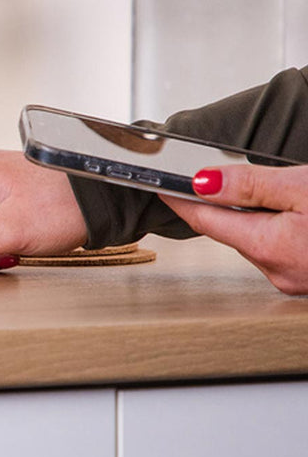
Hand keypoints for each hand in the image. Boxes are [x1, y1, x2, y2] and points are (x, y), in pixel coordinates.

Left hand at [160, 165, 307, 294]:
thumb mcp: (302, 189)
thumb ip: (251, 184)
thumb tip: (204, 182)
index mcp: (267, 246)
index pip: (204, 220)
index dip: (180, 199)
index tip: (162, 187)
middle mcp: (277, 269)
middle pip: (229, 230)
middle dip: (222, 205)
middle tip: (214, 178)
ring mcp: (293, 277)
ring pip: (255, 240)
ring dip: (253, 218)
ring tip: (269, 193)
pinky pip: (277, 250)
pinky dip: (275, 231)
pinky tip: (291, 216)